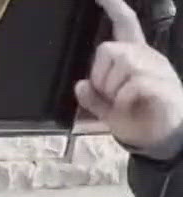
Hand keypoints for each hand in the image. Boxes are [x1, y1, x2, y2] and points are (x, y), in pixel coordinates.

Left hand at [77, 0, 182, 156]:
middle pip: (110, 49)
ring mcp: (156, 69)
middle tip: (109, 96)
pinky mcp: (162, 85)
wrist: (162, 138)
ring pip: (122, 64)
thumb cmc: (136, 119)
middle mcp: (146, 57)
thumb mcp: (106, 109)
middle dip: (100, 75)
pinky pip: (133, 84)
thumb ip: (92, 97)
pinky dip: (123, 99)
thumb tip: (79, 85)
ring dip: (112, 88)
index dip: (115, 9)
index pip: (126, 25)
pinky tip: (128, 106)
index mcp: (133, 58)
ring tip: (122, 102)